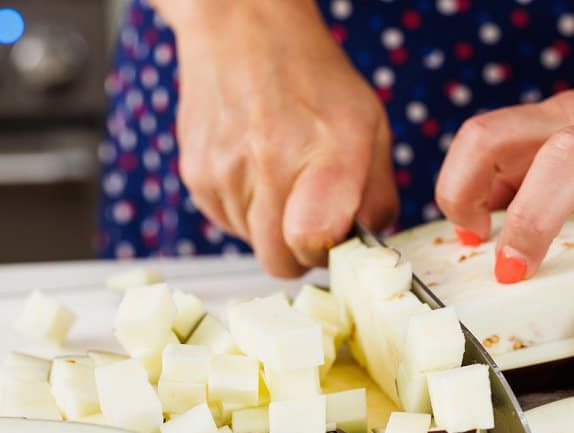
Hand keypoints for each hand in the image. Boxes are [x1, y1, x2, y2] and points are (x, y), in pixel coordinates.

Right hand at [170, 1, 397, 276]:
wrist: (241, 28)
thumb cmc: (312, 78)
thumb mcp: (371, 124)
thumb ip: (377, 194)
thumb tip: (367, 246)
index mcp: (325, 149)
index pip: (313, 240)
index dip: (326, 252)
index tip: (334, 236)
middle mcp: (270, 161)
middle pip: (279, 262)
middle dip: (299, 252)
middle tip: (311, 217)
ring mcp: (225, 171)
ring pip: (252, 246)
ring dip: (270, 227)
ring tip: (280, 177)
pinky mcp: (195, 176)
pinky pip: (227, 224)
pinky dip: (244, 211)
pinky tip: (254, 171)